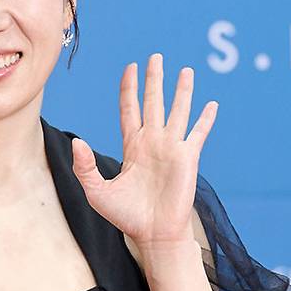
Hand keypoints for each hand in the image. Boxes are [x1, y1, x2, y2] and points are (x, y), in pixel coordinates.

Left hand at [70, 52, 217, 247]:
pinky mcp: (188, 157)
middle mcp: (152, 143)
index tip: (129, 68)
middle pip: (153, 103)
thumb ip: (85, 167)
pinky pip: (198, 133)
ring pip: (177, 111)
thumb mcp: (97, 191)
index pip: (129, 110)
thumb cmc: (125, 216)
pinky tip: (212, 104)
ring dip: (182, 91)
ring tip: (185, 70)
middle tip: (155, 57)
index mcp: (132, 147)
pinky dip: (206, 119)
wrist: (153, 234)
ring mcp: (172, 148)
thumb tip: (78, 142)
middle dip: (154, 80)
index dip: (129, 89)